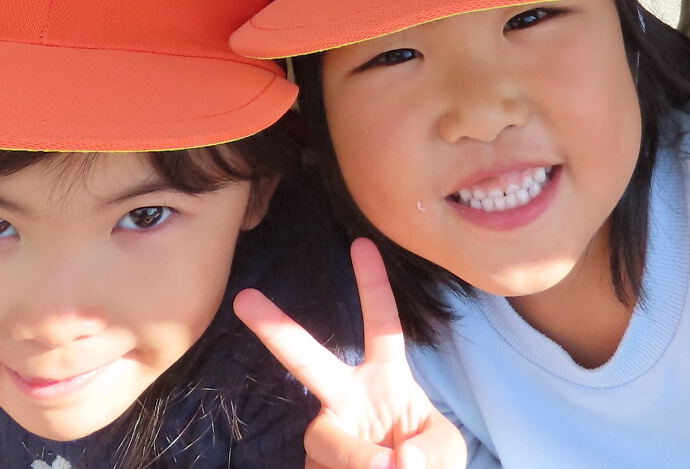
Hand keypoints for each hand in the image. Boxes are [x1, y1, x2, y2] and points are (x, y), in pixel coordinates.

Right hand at [236, 239, 466, 468]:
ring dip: (354, 456)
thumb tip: (394, 461)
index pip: (382, 325)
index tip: (361, 243)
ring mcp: (327, 433)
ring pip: (324, 435)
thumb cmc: (428, 464)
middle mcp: (348, 398)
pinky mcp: (312, 466)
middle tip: (244, 298)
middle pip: (309, 360)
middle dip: (276, 329)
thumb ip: (430, 449)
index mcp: (386, 378)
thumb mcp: (444, 450)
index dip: (374, 285)